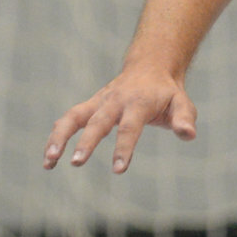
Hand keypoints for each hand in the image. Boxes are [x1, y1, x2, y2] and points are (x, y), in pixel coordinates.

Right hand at [44, 65, 196, 173]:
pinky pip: (68, 120)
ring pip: (73, 117)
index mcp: (138, 103)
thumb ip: (184, 118)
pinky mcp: (89, 106)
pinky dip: (56, 136)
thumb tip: (188, 134)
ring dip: (59, 138)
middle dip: (86, 142)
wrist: (150, 67)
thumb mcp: (182, 103)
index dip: (124, 148)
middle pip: (97, 122)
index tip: (118, 169)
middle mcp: (114, 101)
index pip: (129, 127)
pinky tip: (49, 159)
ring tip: (49, 162)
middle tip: (76, 163)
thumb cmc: (167, 93)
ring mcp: (99, 102)